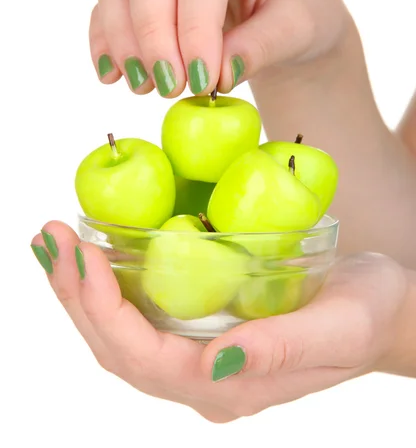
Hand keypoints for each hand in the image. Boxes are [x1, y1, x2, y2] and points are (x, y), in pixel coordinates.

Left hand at [31, 221, 406, 422]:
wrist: (384, 312)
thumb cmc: (368, 315)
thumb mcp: (338, 329)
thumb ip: (281, 351)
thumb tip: (218, 363)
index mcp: (232, 386)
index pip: (144, 358)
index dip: (103, 310)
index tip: (79, 255)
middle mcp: (206, 379)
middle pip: (119, 348)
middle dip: (77, 295)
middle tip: (49, 239)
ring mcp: (202, 358)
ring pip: (122, 335)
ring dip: (82, 291)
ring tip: (55, 244)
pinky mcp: (205, 332)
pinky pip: (142, 317)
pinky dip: (110, 286)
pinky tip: (96, 256)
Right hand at [90, 0, 350, 96]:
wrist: (280, 14)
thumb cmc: (295, 10)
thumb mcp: (297, 28)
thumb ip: (262, 46)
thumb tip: (219, 72)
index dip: (195, 27)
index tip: (201, 80)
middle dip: (154, 34)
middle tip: (169, 87)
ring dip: (124, 39)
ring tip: (144, 87)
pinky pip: (108, 0)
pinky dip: (106, 39)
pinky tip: (113, 75)